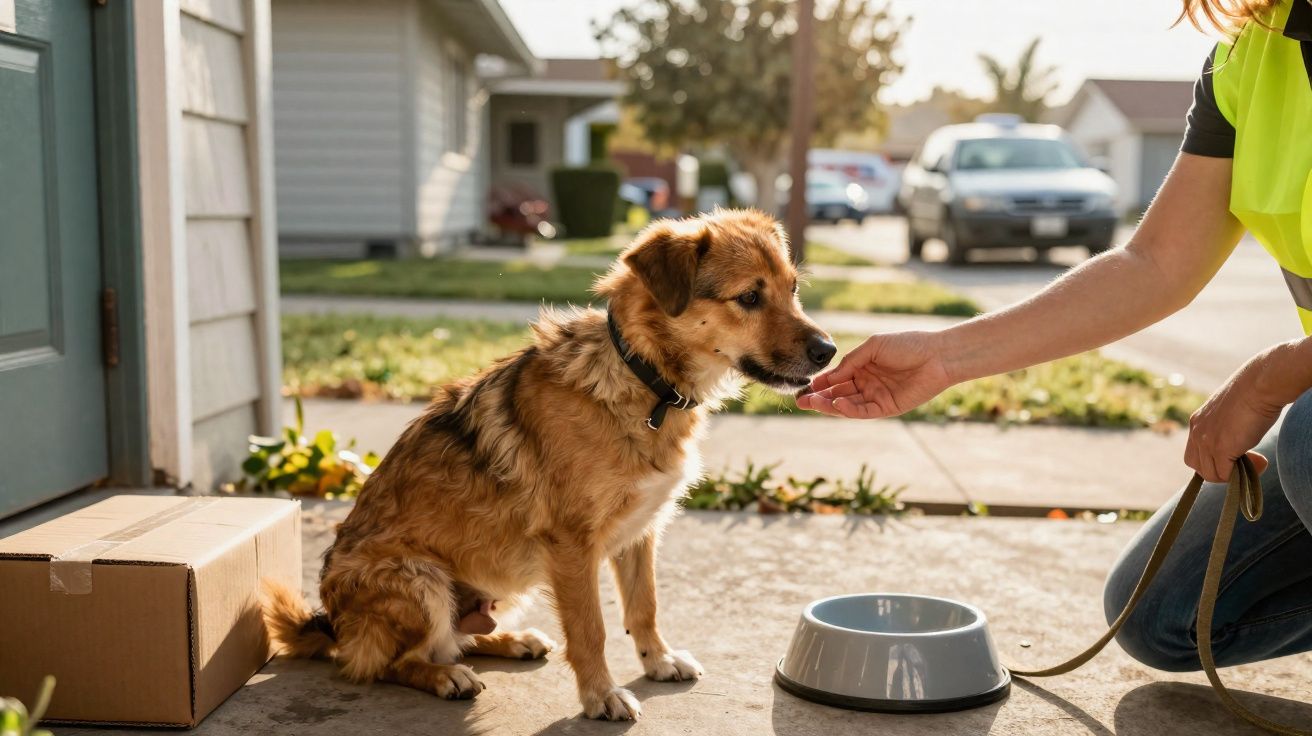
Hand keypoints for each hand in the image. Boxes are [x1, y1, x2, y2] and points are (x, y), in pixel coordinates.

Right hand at [796, 331, 951, 418]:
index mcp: (862, 367)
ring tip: (812, 403)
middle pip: (837, 394)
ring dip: (829, 405)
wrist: (937, 355)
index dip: (820, 383)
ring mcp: (876, 397)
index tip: (802, 386)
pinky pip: (864, 411)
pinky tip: (838, 404)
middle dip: (819, 398)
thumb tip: (829, 376)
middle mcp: (866, 384)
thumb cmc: (908, 344)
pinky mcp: (887, 408)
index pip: (836, 378)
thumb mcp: (874, 347)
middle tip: (801, 401)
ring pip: (847, 404)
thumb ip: (851, 362)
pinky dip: (849, 409)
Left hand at [1185, 350, 1285, 482]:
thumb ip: (1225, 428)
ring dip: (1233, 474)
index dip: (1213, 460)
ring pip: (1210, 474)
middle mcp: (1197, 432)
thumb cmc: (1253, 393)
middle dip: (1219, 471)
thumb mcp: (1230, 413)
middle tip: (1244, 463)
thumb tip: (1235, 445)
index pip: (1194, 452)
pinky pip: (1225, 475)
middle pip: (1197, 466)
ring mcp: (1206, 441)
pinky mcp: (1220, 448)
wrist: (1260, 384)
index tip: (1237, 454)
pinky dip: (1241, 475)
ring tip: (1256, 462)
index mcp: (1198, 421)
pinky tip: (1260, 462)